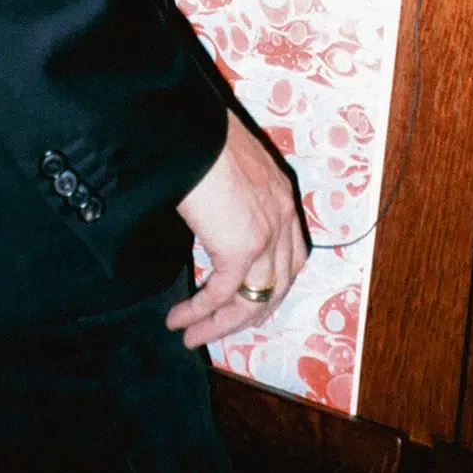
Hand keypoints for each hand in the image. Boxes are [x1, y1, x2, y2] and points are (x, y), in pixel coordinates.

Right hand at [167, 110, 307, 348]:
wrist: (194, 135)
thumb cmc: (201, 140)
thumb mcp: (229, 168)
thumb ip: (232, 196)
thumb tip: (210, 214)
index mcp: (281, 196)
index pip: (293, 255)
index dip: (273, 285)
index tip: (250, 302)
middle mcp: (282, 218)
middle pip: (277, 286)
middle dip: (248, 314)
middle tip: (220, 329)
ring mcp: (266, 235)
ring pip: (252, 300)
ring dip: (220, 324)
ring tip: (192, 337)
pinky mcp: (241, 249)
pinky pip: (222, 295)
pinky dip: (200, 312)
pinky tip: (179, 319)